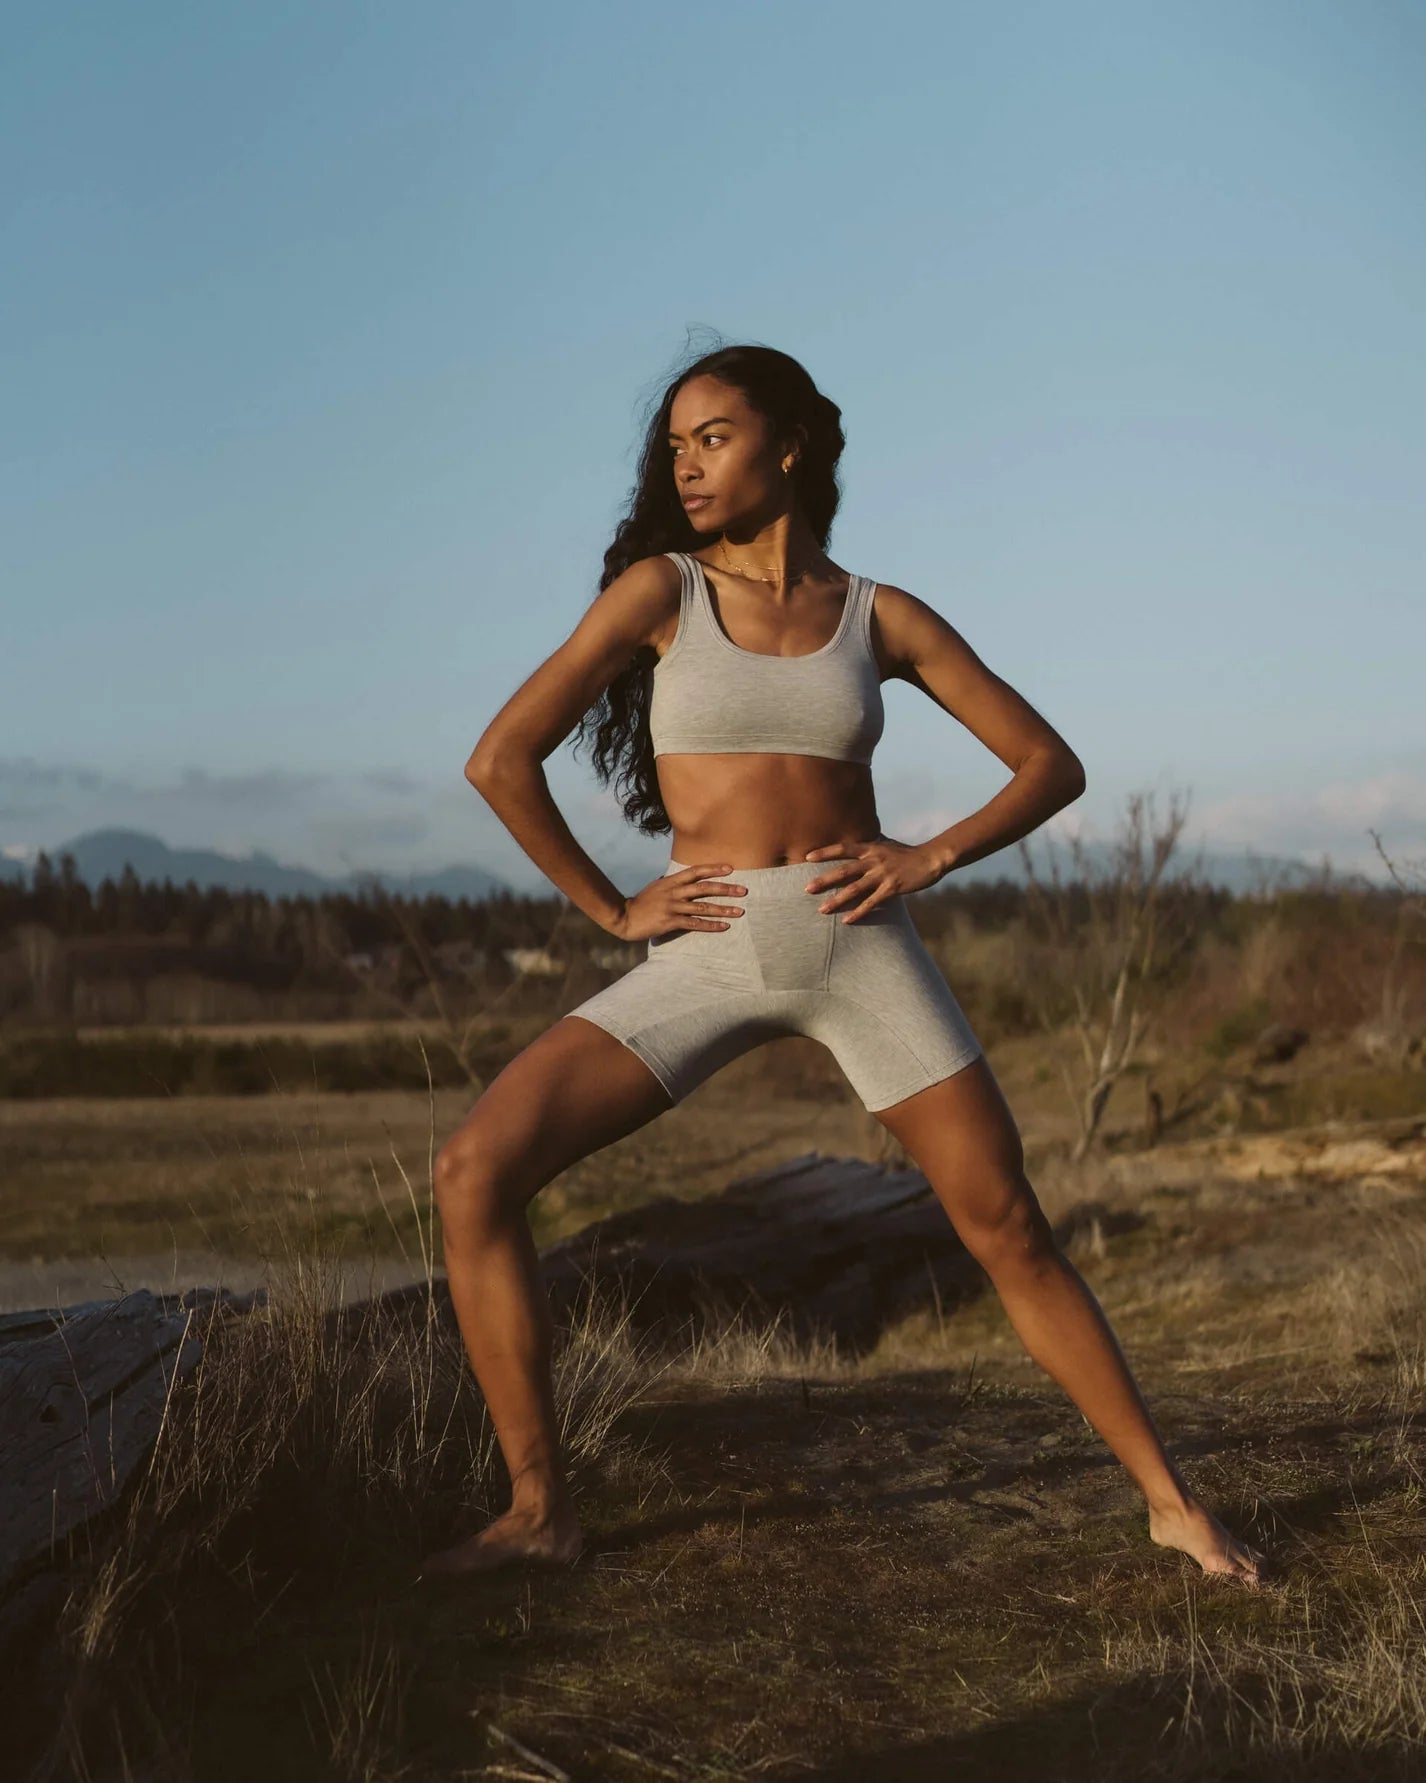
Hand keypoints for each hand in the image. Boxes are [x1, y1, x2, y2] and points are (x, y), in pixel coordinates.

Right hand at [609, 862, 747, 941]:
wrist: (624, 917)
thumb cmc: (642, 903)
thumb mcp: (657, 887)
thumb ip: (673, 884)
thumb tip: (688, 881)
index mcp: (670, 882)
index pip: (695, 871)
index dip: (713, 869)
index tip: (730, 869)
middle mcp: (673, 892)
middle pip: (704, 888)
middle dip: (725, 889)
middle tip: (743, 890)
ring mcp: (672, 907)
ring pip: (702, 907)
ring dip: (723, 909)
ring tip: (739, 911)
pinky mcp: (670, 922)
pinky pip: (695, 924)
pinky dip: (711, 925)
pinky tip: (724, 926)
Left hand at [803, 835, 944, 921]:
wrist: (931, 858)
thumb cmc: (906, 853)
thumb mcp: (886, 845)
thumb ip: (870, 846)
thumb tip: (855, 845)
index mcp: (870, 848)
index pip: (843, 849)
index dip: (825, 852)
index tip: (807, 857)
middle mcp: (874, 860)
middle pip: (844, 870)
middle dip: (824, 880)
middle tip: (806, 889)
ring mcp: (882, 874)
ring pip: (855, 889)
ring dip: (837, 900)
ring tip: (822, 909)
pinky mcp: (892, 888)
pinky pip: (871, 902)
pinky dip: (858, 912)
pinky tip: (847, 920)